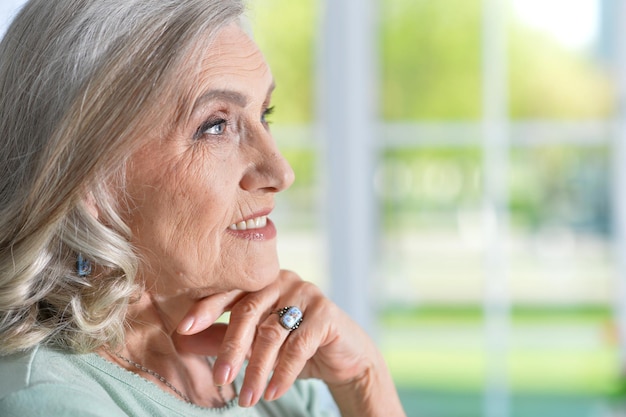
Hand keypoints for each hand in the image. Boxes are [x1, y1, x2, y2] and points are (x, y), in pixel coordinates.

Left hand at [174, 270, 381, 407]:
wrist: (342, 356)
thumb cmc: (293, 344)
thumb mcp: (254, 342)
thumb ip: (220, 337)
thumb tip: (180, 340)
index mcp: (262, 280)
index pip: (230, 291)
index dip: (206, 308)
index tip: (183, 328)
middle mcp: (283, 280)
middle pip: (249, 311)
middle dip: (231, 348)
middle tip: (219, 379)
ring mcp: (306, 293)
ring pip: (272, 333)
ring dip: (257, 370)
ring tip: (247, 398)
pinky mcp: (326, 313)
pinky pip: (298, 346)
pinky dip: (283, 373)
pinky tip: (272, 392)